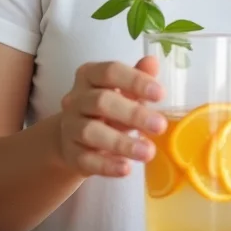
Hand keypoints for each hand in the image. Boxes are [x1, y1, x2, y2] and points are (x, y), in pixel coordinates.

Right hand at [58, 56, 167, 177]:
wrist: (76, 138)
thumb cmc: (107, 108)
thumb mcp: (124, 91)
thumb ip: (138, 77)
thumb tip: (152, 62)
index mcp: (89, 75)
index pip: (110, 71)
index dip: (135, 81)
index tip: (160, 94)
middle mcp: (75, 98)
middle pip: (101, 101)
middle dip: (133, 114)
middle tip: (160, 125)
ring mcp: (69, 126)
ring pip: (91, 132)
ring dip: (122, 143)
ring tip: (148, 152)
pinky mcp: (70, 154)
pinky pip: (86, 159)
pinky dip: (107, 165)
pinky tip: (127, 168)